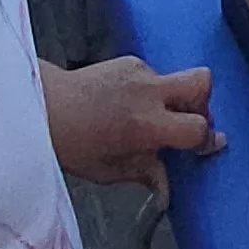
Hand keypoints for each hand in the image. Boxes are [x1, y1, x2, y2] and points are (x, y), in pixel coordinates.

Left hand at [41, 56, 221, 190]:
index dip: (206, 139)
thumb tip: (167, 187)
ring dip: (173, 95)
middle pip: (202, 82)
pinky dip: (150, 89)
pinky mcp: (127, 61)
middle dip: (204, 102)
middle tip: (187, 121)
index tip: (206, 145)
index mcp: (146, 124)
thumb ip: (146, 173)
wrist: (42, 107)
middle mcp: (147, 92)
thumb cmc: (70, 144)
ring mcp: (138, 72)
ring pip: (176, 77)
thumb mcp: (109, 170)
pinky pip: (153, 74)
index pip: (198, 127)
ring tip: (152, 115)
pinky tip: (129, 104)